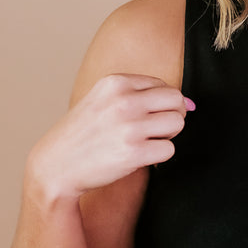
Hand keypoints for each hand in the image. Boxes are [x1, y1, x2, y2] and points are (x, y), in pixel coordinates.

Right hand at [26, 73, 194, 201]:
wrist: (56, 165)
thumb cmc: (83, 135)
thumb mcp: (103, 101)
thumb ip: (141, 96)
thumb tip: (191, 103)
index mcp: (116, 82)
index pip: (163, 85)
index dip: (160, 105)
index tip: (144, 119)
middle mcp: (124, 100)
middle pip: (176, 101)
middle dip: (171, 117)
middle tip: (152, 132)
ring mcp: (130, 126)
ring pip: (177, 123)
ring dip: (167, 136)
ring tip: (144, 143)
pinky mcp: (134, 153)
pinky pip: (169, 149)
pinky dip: (159, 156)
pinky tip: (140, 157)